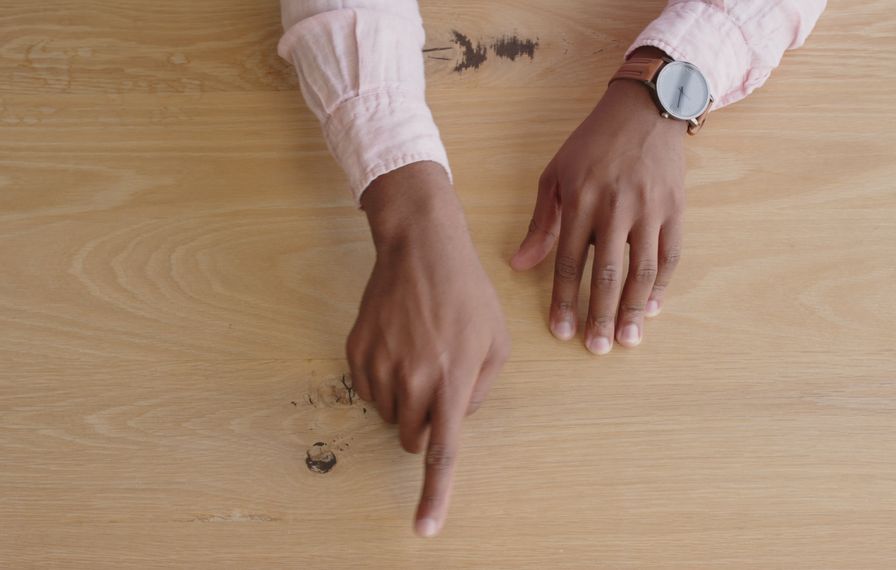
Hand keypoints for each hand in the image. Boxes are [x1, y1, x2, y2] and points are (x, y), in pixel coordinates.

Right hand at [347, 162, 510, 536]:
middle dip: (427, 425)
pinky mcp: (356, 353)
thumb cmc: (468, 293)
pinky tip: (399, 344)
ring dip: (406, 401)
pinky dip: (384, 381)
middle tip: (440, 384)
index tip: (424, 527)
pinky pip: (368, 391)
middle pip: (413, 438)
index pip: (443, 451)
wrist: (421, 248)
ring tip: (421, 354)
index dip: (434, 494)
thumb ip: (481, 390)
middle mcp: (413, 379)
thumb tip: (457, 417)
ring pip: (390, 416)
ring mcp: (379, 366)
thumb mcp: (497, 341)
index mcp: (453, 380)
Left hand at [510, 75, 685, 353]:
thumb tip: (519, 265)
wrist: (644, 110)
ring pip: (642, 269)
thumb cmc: (593, 144)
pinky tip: (652, 309)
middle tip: (596, 348)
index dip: (564, 300)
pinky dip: (662, 284)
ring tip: (627, 340)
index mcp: (581, 200)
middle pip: (607, 273)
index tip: (561, 331)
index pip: (569, 261)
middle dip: (601, 315)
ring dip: (634, 308)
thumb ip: (541, 223)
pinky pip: (670, 254)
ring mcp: (649, 209)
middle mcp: (616, 207)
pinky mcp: (675, 208)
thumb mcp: (556, 175)